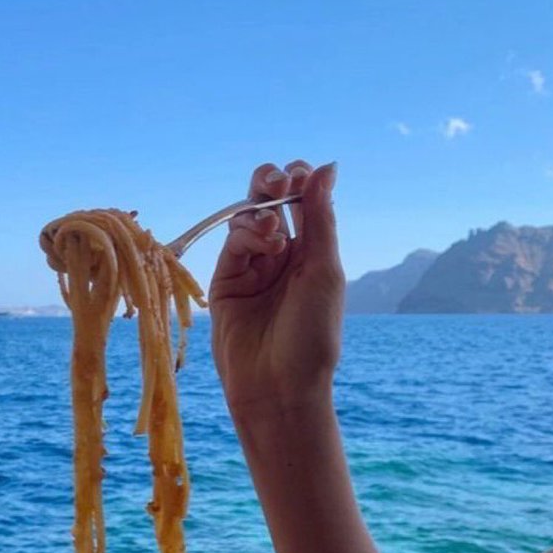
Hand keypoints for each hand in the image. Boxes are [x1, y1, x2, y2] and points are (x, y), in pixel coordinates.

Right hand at [209, 161, 343, 415]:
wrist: (277, 386)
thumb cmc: (311, 335)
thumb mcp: (324, 270)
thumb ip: (321, 217)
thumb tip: (326, 166)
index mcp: (313, 253)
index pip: (304, 201)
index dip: (301, 181)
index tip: (302, 175)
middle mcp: (282, 257)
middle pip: (270, 203)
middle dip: (272, 183)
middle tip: (278, 182)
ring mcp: (252, 268)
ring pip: (248, 218)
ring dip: (260, 211)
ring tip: (272, 229)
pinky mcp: (226, 282)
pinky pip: (233, 243)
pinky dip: (246, 235)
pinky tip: (263, 244)